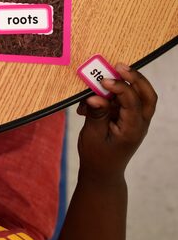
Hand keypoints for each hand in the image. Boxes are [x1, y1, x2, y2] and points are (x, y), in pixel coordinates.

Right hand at [76, 63, 156, 181]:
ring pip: (138, 96)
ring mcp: (135, 121)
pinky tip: (91, 102)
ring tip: (101, 81)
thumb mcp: (92, 135)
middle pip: (147, 95)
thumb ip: (96, 113)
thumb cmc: (96, 156)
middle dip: (135, 78)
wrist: (102, 172)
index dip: (120, 88)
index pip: (133, 102)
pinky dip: (111, 97)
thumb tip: (94, 96)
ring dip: (122, 86)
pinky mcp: (127, 119)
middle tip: (119, 66)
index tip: (102, 81)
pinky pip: (124, 102)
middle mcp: (139, 123)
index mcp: (132, 129)